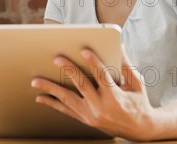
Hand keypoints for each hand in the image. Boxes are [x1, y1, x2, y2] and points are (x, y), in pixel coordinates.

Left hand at [31, 47, 156, 140]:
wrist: (139, 130)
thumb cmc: (138, 102)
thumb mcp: (137, 84)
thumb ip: (125, 65)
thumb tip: (118, 45)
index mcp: (117, 98)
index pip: (103, 76)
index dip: (93, 62)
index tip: (84, 49)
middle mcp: (102, 108)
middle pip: (82, 86)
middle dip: (69, 70)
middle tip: (57, 58)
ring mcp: (91, 115)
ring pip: (68, 99)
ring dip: (50, 89)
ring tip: (36, 81)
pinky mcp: (85, 120)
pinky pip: (66, 110)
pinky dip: (52, 103)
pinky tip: (40, 97)